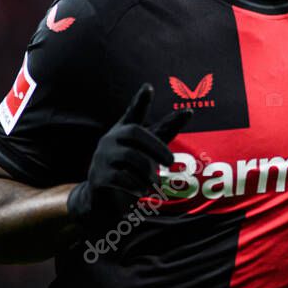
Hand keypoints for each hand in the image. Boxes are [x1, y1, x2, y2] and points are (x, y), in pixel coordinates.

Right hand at [67, 84, 191, 231]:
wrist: (102, 200)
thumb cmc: (130, 170)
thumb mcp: (148, 150)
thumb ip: (164, 132)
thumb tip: (189, 111)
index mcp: (125, 131)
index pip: (133, 112)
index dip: (141, 101)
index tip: (149, 87)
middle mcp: (111, 140)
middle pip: (135, 133)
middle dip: (156, 147)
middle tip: (171, 162)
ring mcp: (102, 157)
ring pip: (132, 158)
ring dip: (148, 173)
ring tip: (153, 184)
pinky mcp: (98, 176)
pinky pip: (122, 178)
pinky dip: (137, 186)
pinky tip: (141, 192)